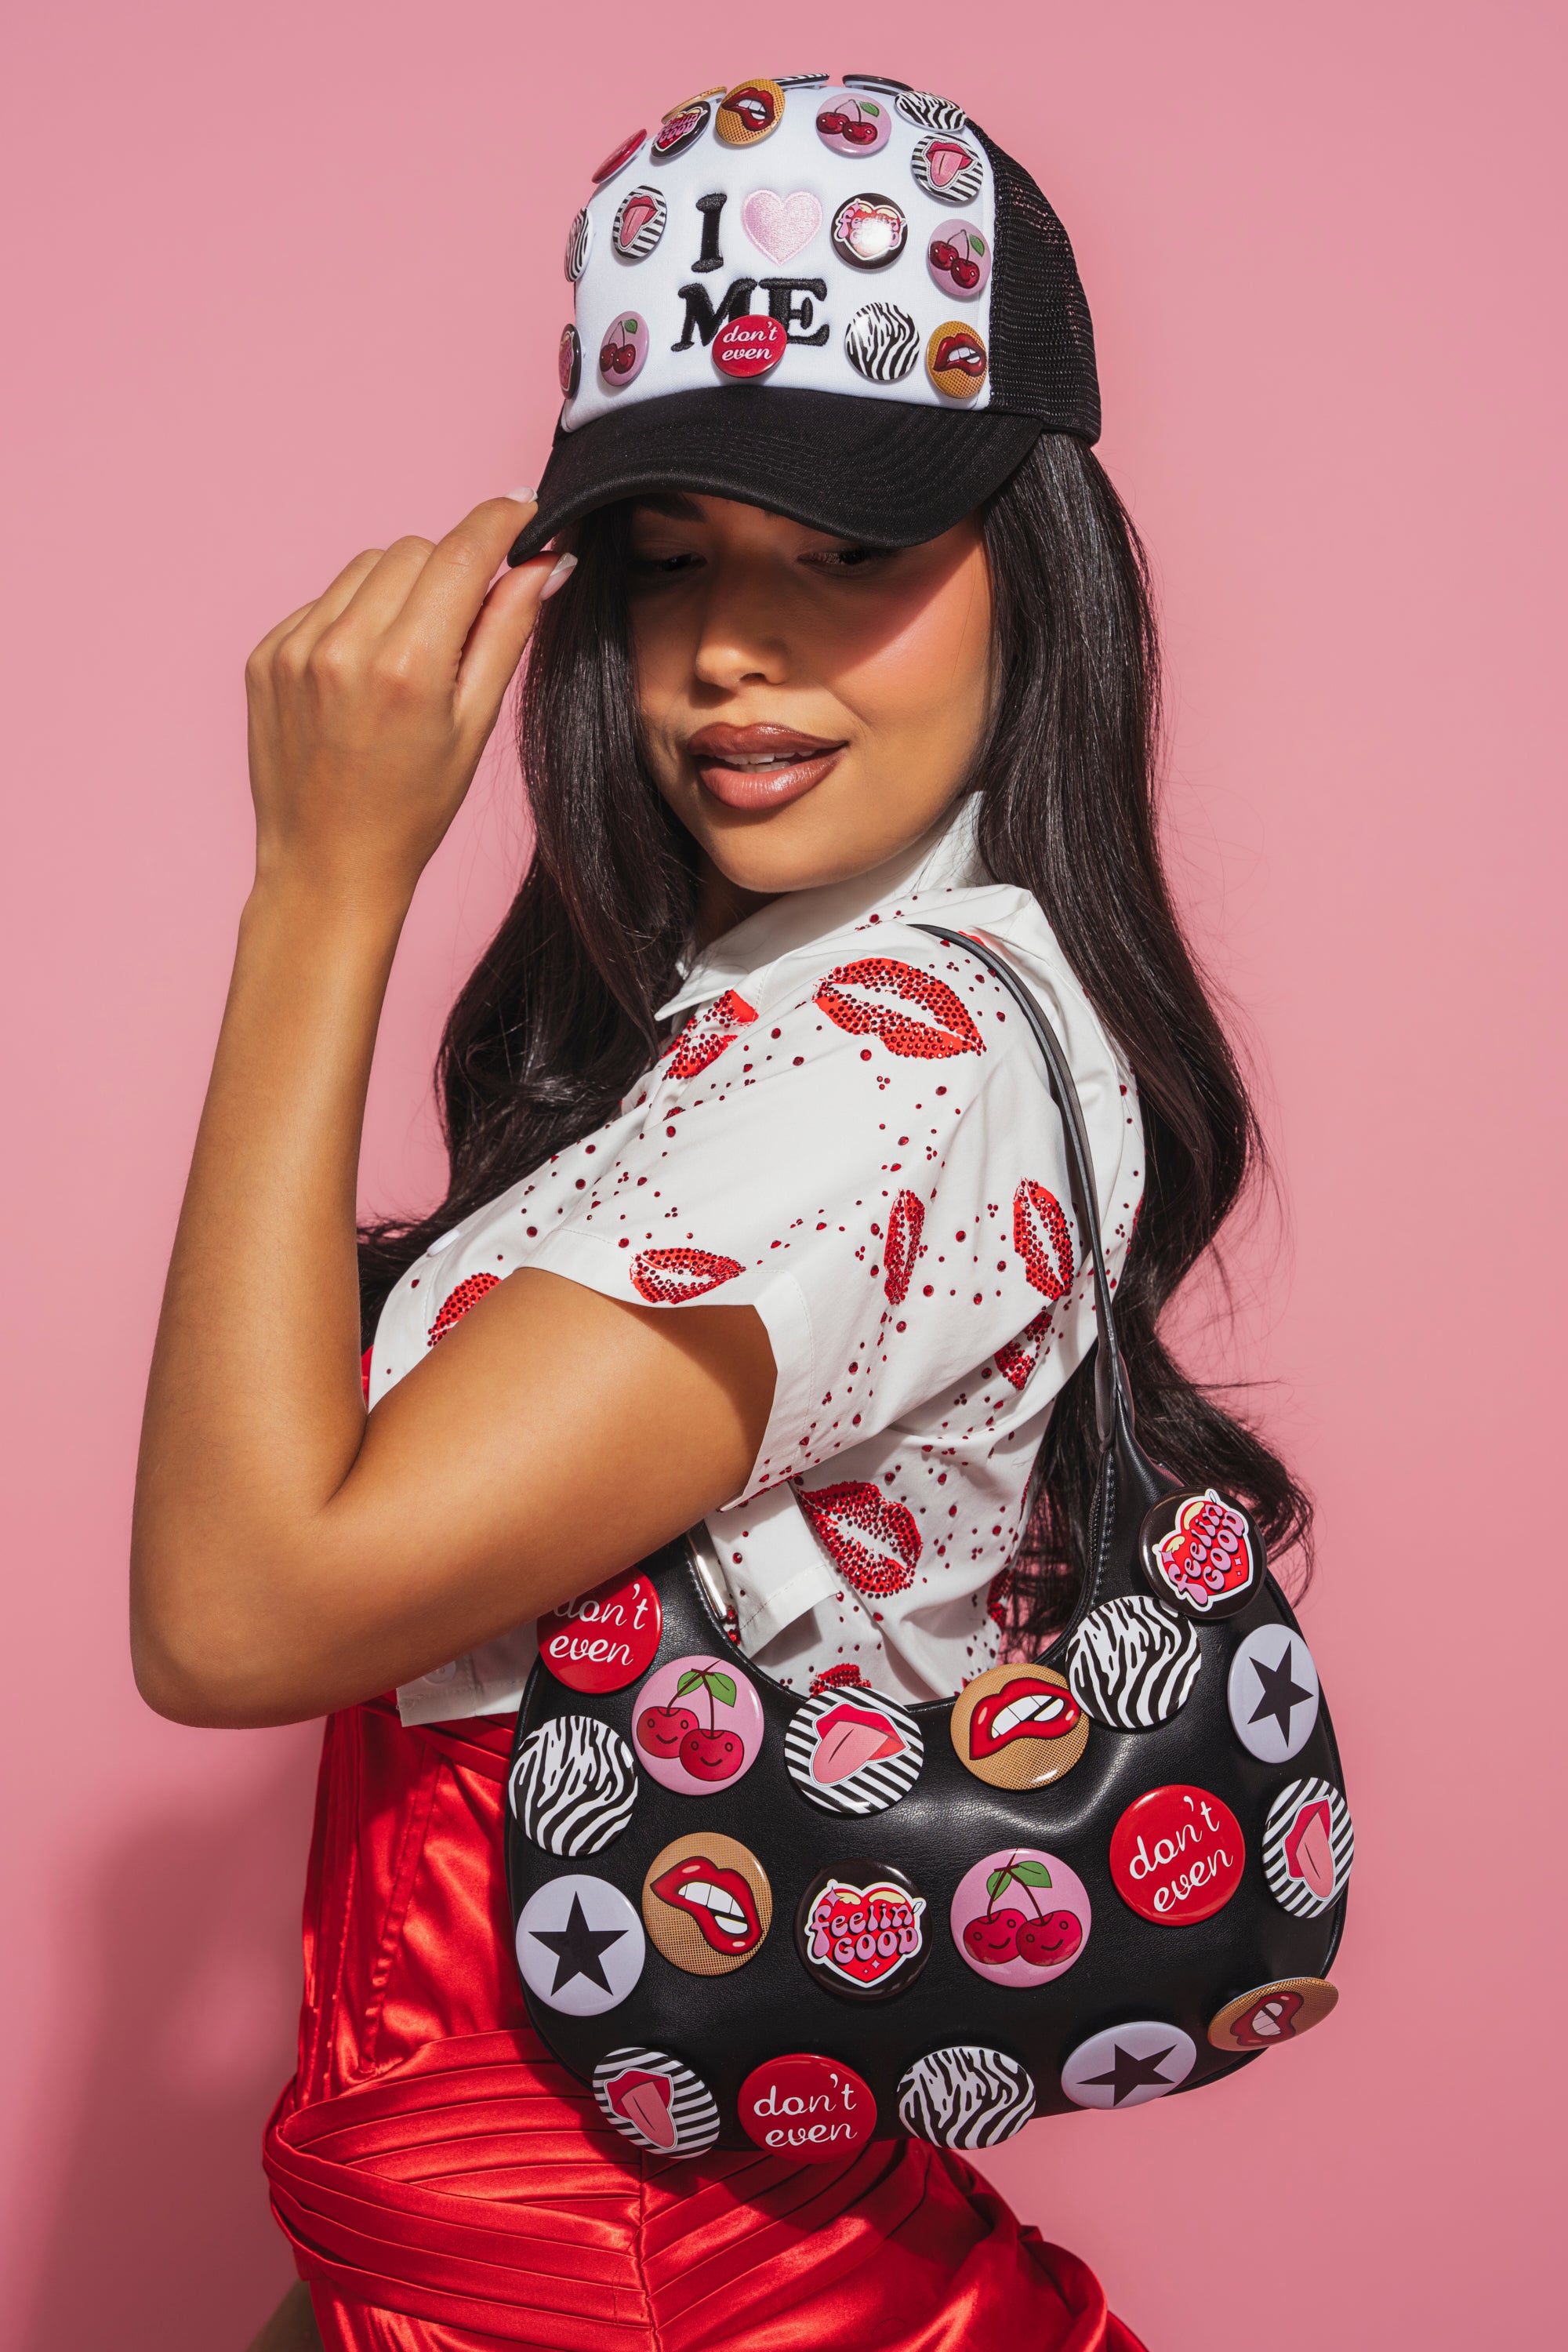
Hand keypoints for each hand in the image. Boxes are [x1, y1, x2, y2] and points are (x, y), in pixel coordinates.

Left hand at [244, 495, 570, 902]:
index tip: (525, 510)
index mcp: (408, 668)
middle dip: (449, 567)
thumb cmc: (412, 811)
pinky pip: (324, 601)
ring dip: (400, 589)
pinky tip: (364, 677)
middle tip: (464, 623)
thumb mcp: (475, 727)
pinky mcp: (265, 656)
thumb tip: (541, 562)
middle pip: (414, 549)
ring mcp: (295, 649)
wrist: (327, 866)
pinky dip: (354, 618)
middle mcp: (344, 647)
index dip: (500, 521)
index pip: (461, 552)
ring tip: (409, 658)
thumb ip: (506, 634)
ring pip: (366, 567)